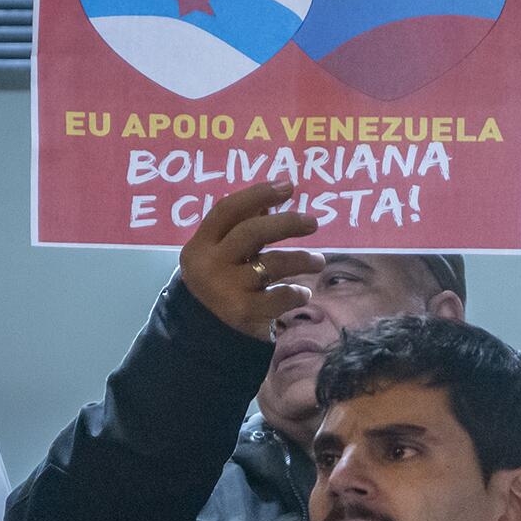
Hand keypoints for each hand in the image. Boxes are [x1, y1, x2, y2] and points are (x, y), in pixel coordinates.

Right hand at [178, 181, 325, 338]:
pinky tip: (303, 293)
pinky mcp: (244, 313)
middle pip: (251, 233)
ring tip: (318, 261)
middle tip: (313, 223)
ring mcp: (227, 290)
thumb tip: (271, 201)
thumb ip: (241, 227)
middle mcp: (211, 264)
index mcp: (201, 244)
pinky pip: (279, 296)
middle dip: (286, 223)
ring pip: (271, 264)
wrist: (204, 333)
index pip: (227, 210)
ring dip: (302, 259)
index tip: (288, 186)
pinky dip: (296, 293)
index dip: (258, 194)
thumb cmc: (221, 282)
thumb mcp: (221, 253)